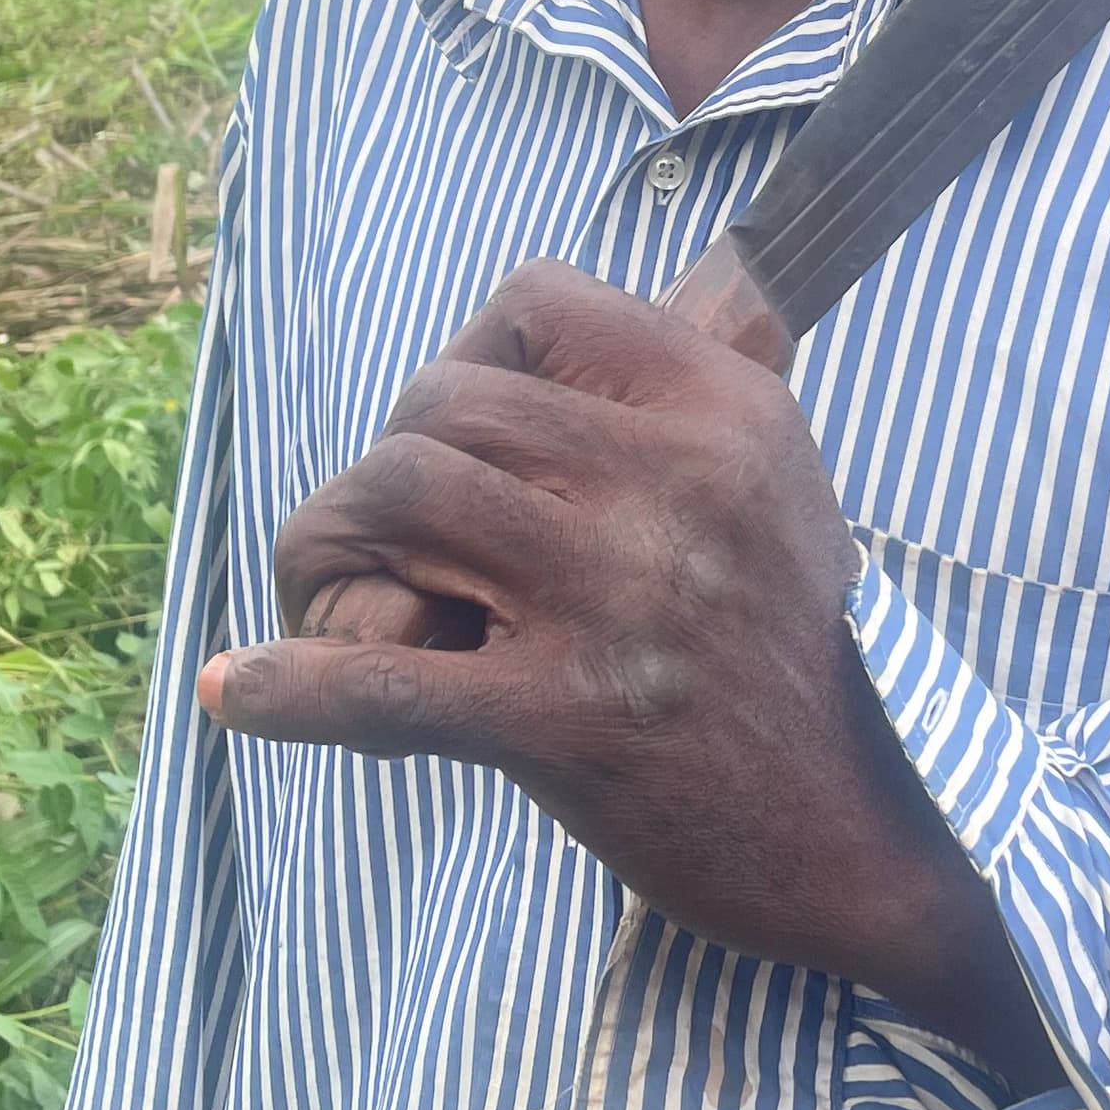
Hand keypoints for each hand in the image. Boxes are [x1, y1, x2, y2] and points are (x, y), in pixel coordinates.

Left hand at [200, 259, 1064, 1093]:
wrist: (872, 835)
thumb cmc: (803, 656)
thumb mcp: (786, 486)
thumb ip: (724, 380)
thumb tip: (709, 274)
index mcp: (724, 412)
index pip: (535, 303)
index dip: (468, 356)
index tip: (466, 435)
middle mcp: (671, 485)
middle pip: (440, 401)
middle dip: (388, 468)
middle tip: (390, 545)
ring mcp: (615, 601)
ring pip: (398, 496)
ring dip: (337, 554)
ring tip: (344, 608)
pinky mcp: (567, 724)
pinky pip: (385, 683)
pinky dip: (292, 685)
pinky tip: (236, 689)